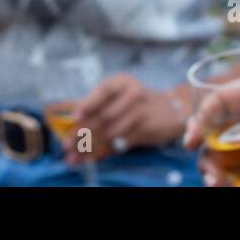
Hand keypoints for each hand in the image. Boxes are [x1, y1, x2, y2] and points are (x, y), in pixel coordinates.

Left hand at [66, 75, 186, 163]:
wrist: (172, 110)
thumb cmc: (137, 102)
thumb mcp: (120, 94)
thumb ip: (97, 104)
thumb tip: (67, 120)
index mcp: (122, 81)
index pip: (102, 91)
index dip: (87, 104)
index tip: (73, 117)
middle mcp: (133, 93)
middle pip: (104, 114)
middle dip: (82, 132)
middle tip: (67, 145)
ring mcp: (141, 112)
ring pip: (110, 132)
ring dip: (90, 146)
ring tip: (74, 156)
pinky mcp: (146, 129)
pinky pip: (120, 143)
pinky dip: (103, 152)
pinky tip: (91, 158)